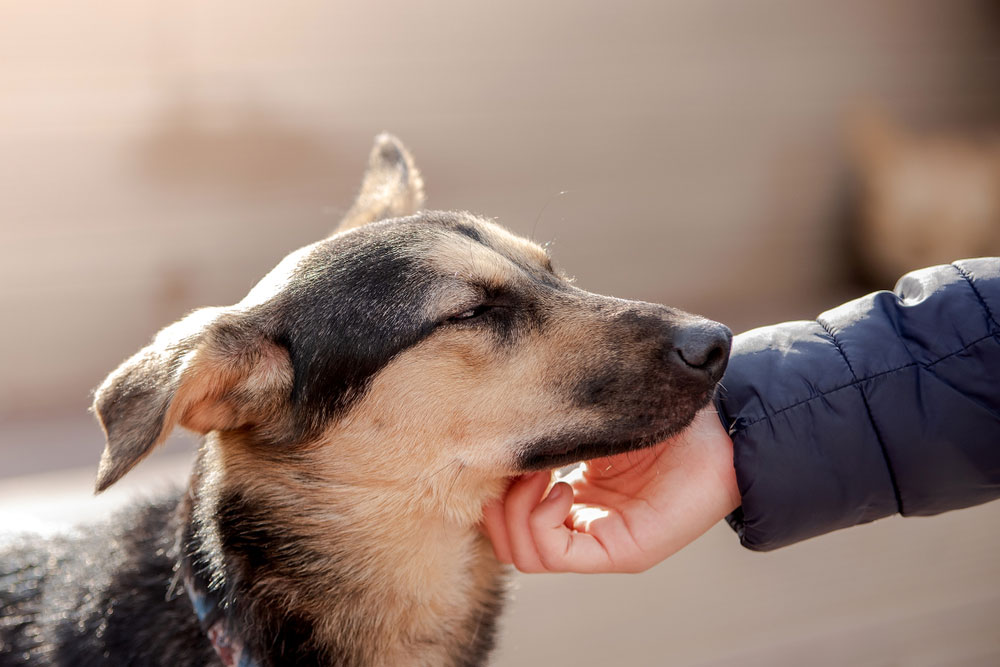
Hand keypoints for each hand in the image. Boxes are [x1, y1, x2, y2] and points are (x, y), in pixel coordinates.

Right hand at [482, 407, 739, 572]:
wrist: (726, 427)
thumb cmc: (668, 413)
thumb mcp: (597, 417)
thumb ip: (558, 427)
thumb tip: (498, 420)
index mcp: (575, 494)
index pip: (507, 514)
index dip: (493, 485)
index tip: (502, 446)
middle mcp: (583, 523)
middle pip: (505, 540)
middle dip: (495, 502)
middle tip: (514, 464)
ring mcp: (599, 542)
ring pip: (522, 553)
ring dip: (515, 509)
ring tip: (540, 473)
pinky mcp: (619, 551)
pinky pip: (553, 555)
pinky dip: (540, 520)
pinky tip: (561, 485)